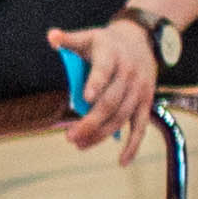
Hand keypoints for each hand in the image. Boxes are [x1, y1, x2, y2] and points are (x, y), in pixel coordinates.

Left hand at [50, 13, 159, 151]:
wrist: (142, 39)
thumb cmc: (106, 42)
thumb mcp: (88, 36)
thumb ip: (69, 39)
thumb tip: (51, 36)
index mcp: (112, 56)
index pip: (104, 70)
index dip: (96, 83)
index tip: (84, 97)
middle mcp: (129, 74)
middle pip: (111, 101)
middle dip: (91, 121)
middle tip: (70, 137)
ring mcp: (139, 90)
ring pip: (123, 117)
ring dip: (102, 133)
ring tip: (80, 145)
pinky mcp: (146, 102)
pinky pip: (141, 126)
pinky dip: (133, 145)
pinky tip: (122, 162)